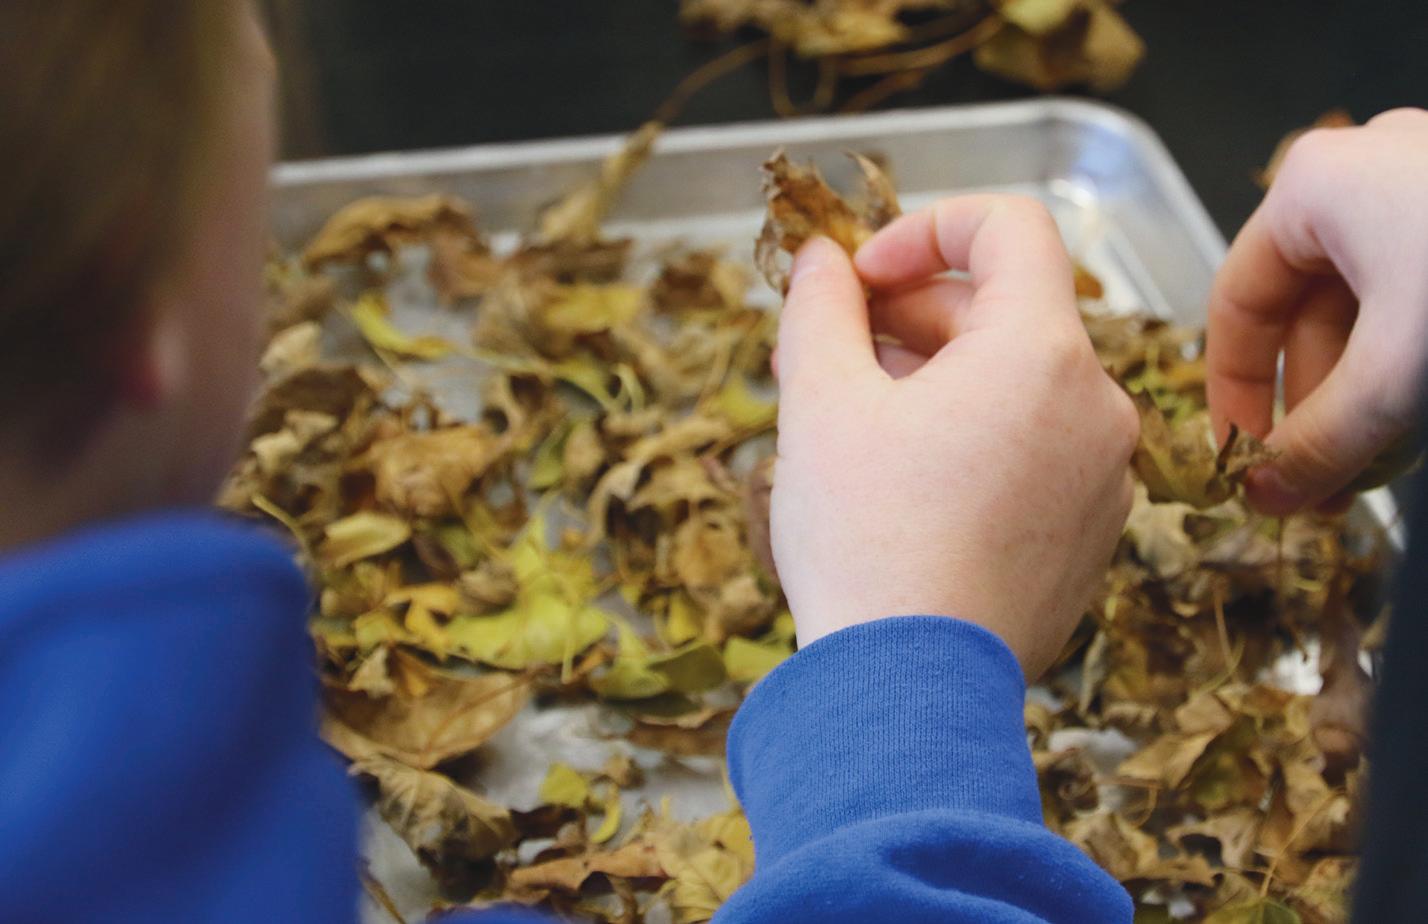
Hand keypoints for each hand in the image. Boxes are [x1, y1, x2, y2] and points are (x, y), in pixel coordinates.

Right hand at [770, 195, 1138, 677]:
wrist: (912, 692)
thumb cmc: (866, 540)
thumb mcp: (820, 402)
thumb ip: (820, 306)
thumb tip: (820, 259)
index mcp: (1041, 352)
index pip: (1008, 227)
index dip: (924, 228)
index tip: (862, 276)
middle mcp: (1097, 404)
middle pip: (1006, 310)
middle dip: (911, 315)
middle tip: (833, 348)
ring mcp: (1103, 474)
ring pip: (1017, 384)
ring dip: (937, 378)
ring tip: (857, 418)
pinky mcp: (1091, 532)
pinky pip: (1035, 448)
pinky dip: (975, 437)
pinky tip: (906, 480)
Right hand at [1206, 108, 1427, 514]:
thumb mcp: (1396, 379)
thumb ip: (1318, 444)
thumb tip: (1262, 497)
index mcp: (1314, 189)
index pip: (1236, 305)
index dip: (1232, 396)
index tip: (1242, 463)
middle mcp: (1365, 177)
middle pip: (1308, 320)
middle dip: (1315, 413)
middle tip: (1318, 490)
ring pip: (1371, 320)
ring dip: (1365, 407)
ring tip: (1373, 478)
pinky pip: (1420, 310)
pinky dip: (1414, 375)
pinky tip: (1417, 437)